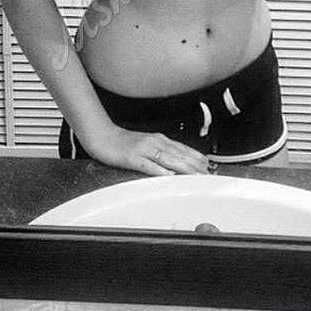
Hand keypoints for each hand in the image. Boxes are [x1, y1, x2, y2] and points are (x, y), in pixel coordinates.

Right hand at [93, 125, 210, 175]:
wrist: (102, 136)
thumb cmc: (123, 143)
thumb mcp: (146, 146)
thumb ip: (160, 154)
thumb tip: (176, 165)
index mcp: (158, 140)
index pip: (182, 149)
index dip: (196, 157)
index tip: (208, 166)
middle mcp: (154, 142)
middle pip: (178, 153)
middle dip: (195, 164)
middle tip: (207, 173)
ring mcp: (143, 149)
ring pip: (167, 158)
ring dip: (183, 167)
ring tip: (195, 175)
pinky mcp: (132, 157)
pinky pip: (147, 164)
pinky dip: (159, 169)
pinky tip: (168, 175)